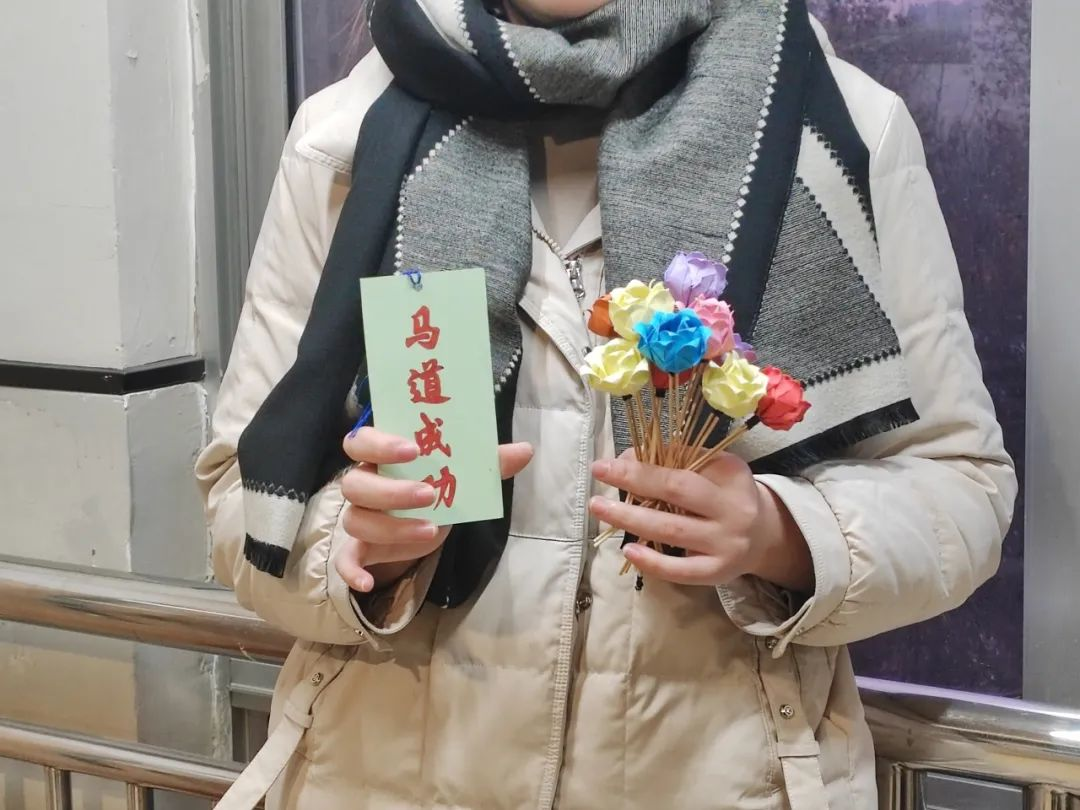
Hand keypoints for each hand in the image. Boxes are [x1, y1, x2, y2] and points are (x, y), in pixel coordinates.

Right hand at [334, 427, 532, 592]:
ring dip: (391, 527)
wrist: (426, 525)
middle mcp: (364, 483)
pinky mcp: (360, 548)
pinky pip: (345, 559)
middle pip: (356, 484)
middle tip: (429, 494)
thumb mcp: (462, 474)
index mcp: (381, 456)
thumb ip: (488, 462)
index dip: (382, 444)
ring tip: (430, 530)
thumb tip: (525, 451)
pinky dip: (351, 572)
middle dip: (392, 490)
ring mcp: (359, 516)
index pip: (362, 441)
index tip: (413, 450)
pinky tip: (367, 582)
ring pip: (357, 520)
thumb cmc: (438, 487)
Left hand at [589, 450, 812, 591]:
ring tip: (601, 510)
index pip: (681, 468)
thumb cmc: (725, 496)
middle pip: (678, 493)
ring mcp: (726, 543)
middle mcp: (732, 508)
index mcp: (731, 475)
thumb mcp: (712, 469)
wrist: (762, 537)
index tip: (606, 464)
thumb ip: (674, 461)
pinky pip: (682, 570)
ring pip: (673, 531)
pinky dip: (653, 562)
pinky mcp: (717, 572)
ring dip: (632, 520)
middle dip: (634, 483)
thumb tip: (625, 460)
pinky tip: (629, 550)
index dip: (641, 467)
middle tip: (599, 478)